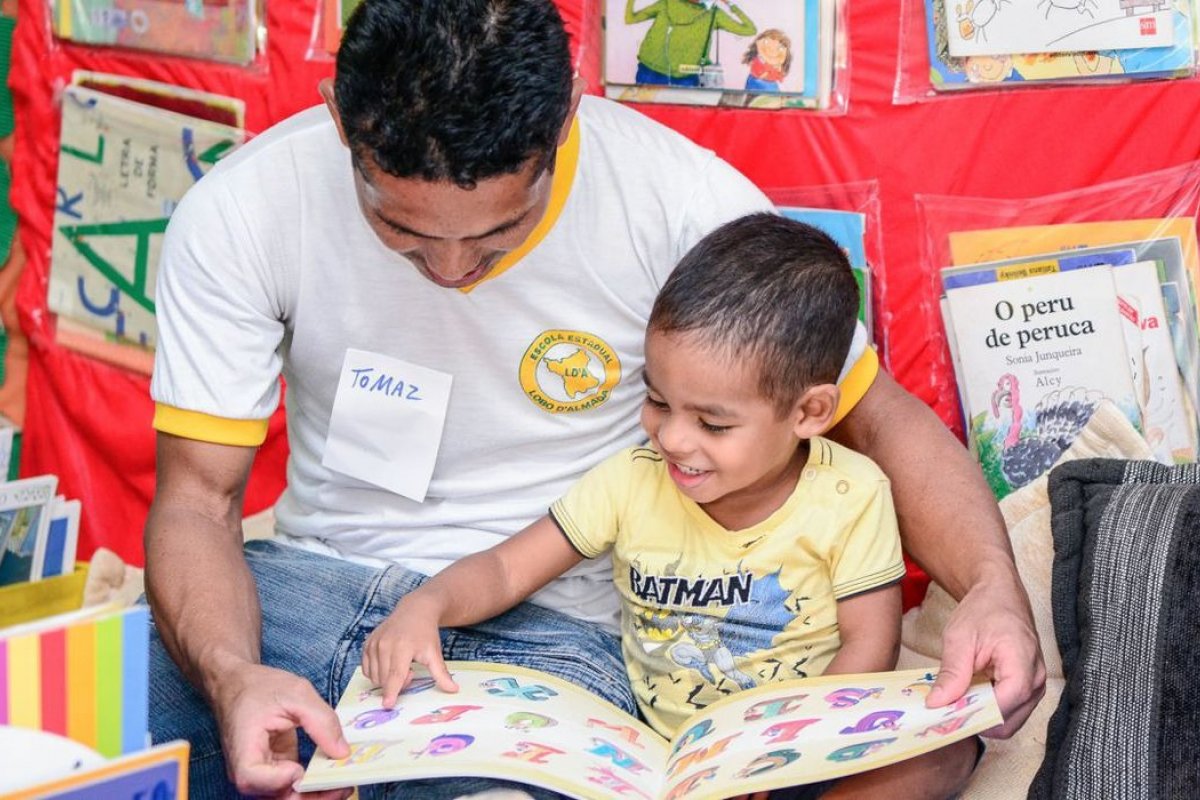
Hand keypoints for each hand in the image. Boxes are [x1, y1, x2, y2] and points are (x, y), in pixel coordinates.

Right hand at [210, 661, 350, 799]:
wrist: (240, 684)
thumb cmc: (260, 687)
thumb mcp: (297, 693)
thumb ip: (321, 721)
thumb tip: (342, 752)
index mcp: (243, 749)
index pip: (254, 779)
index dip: (280, 778)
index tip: (301, 768)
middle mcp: (249, 770)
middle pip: (277, 796)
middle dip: (312, 796)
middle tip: (343, 786)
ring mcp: (262, 774)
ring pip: (288, 796)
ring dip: (316, 795)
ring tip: (344, 784)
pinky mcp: (276, 770)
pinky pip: (293, 786)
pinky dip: (313, 785)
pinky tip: (333, 776)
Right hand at [362, 595, 457, 706]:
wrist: (414, 611)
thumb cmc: (425, 633)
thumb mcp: (434, 653)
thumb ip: (441, 674)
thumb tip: (453, 690)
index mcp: (402, 647)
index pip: (395, 675)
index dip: (392, 691)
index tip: (388, 705)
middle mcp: (385, 644)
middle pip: (384, 678)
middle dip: (396, 684)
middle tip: (410, 672)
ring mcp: (374, 643)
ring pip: (374, 676)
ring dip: (386, 679)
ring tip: (401, 665)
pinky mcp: (367, 644)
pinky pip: (366, 669)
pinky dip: (376, 673)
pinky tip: (389, 664)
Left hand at [926, 578, 1046, 737]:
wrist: (1000, 595)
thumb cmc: (983, 609)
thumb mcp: (959, 637)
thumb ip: (951, 673)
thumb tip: (937, 703)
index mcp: (1022, 661)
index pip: (1003, 704)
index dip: (974, 713)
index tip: (946, 713)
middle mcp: (1036, 679)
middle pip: (1008, 720)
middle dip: (976, 719)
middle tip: (946, 710)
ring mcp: (1036, 686)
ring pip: (1010, 721)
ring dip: (982, 716)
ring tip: (958, 699)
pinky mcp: (1030, 689)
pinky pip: (1011, 712)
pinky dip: (989, 709)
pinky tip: (970, 695)